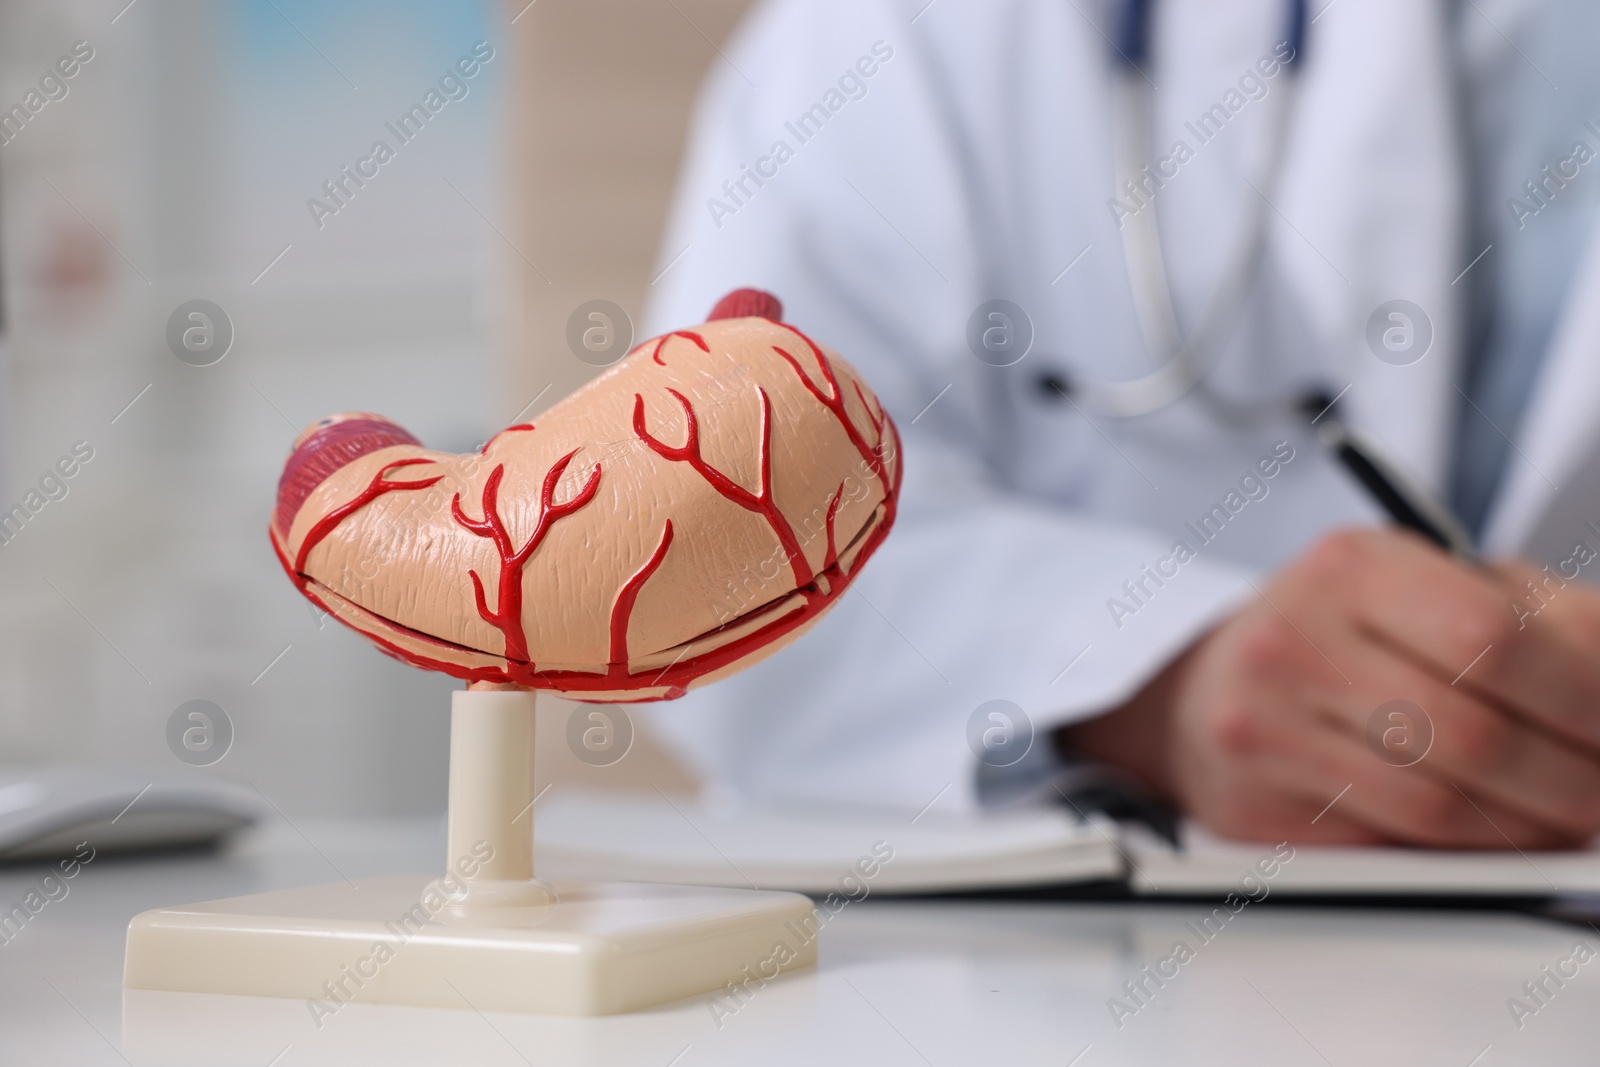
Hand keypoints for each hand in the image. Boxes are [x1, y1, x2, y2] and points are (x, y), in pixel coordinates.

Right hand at [1061, 527, 1599, 847]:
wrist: (1205, 691)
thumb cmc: (1340, 635)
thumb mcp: (1426, 585)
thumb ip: (1536, 616)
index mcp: (1347, 567)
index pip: (1492, 636)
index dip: (1582, 695)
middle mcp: (1291, 642)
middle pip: (1474, 734)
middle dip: (1574, 779)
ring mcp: (1263, 730)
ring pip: (1439, 807)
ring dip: (1529, 827)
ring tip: (1562, 815)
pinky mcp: (1254, 810)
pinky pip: (1392, 848)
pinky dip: (1464, 852)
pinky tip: (1490, 832)